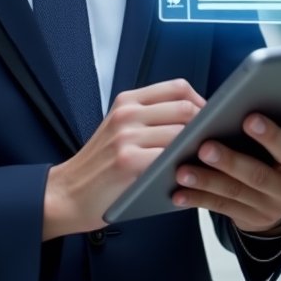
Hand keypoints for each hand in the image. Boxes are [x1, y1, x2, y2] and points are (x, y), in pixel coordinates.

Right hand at [42, 79, 204, 239]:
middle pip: (185, 107)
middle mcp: (127, 113)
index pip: (178, 87)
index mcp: (127, 101)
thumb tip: (197, 120)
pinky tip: (189, 176)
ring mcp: (127, 136)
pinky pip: (170, 158)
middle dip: (206, 126)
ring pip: (182, 133)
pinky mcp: (128, 161)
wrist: (67, 193)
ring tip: (205, 161)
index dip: (202, 102)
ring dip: (199, 148)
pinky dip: (185, 167)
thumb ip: (151, 120)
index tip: (211, 120)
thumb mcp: (120, 130)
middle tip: (214, 144)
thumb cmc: (99, 166)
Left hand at [170, 95, 280, 233]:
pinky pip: (221, 208)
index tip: (252, 117)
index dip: (277, 134)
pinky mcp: (251, 219)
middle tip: (206, 144)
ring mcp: (273, 208)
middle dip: (231, 160)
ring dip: (207, 180)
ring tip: (182, 168)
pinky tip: (177, 191)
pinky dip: (198, 199)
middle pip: (260, 174)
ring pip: (236, 192)